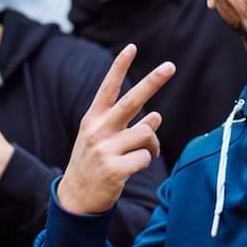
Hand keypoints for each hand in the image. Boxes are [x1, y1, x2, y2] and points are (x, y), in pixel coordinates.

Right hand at [58, 44, 173, 215]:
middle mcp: (98, 130)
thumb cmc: (94, 164)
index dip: (119, 67)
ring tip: (143, 153)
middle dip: (152, 81)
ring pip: (146, 133)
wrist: (76, 198)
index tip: (131, 47)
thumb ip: (124, 125)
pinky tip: (132, 168)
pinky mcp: (114, 169)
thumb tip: (156, 116)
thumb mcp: (100, 139)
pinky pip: (145, 157)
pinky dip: (146, 161)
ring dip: (152, 144)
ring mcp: (105, 149)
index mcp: (93, 119)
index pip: (108, 88)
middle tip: (170, 66)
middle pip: (131, 101)